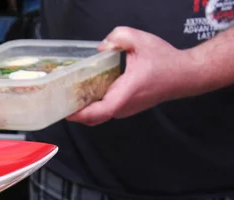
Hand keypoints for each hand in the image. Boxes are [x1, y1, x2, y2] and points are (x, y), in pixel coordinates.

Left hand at [67, 27, 198, 125]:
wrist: (185, 75)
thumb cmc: (165, 61)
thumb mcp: (141, 40)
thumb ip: (118, 37)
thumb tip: (101, 47)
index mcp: (125, 93)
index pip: (98, 112)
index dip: (79, 114)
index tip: (65, 110)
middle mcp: (123, 107)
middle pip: (92, 118)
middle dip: (75, 112)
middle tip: (59, 101)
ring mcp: (124, 110)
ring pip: (97, 116)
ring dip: (83, 109)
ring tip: (68, 96)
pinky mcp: (125, 108)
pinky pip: (104, 110)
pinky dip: (92, 105)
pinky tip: (84, 92)